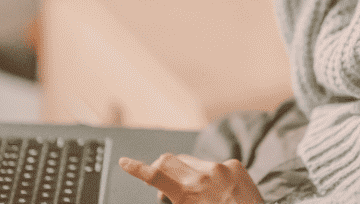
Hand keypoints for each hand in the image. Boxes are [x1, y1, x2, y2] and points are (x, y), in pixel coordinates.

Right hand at [119, 154, 263, 203]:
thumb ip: (175, 200)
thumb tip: (165, 193)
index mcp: (187, 193)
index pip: (155, 175)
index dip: (136, 168)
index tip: (124, 162)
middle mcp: (203, 176)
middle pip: (169, 160)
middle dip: (160, 167)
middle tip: (161, 180)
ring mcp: (221, 167)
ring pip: (193, 162)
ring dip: (188, 173)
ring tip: (199, 194)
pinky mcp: (236, 165)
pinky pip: (216, 164)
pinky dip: (212, 175)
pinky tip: (220, 191)